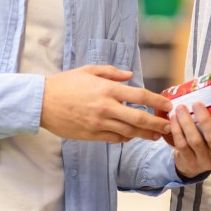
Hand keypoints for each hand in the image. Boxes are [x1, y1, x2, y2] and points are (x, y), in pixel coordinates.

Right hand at [41, 66, 171, 142]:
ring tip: (156, 135)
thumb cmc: (65, 84)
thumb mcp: (88, 71)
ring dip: (145, 134)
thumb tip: (130, 75)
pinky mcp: (92, 135)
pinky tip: (131, 136)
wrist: (42, 102)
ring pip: (129, 132)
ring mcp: (99, 123)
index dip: (158, 102)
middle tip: (168, 126)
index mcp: (107, 89)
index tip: (168, 106)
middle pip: (139, 119)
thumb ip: (111, 73)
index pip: (140, 96)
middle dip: (157, 124)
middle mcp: (106, 107)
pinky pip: (115, 139)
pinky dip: (125, 138)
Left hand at [170, 103, 210, 178]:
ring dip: (186, 122)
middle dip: (204, 119)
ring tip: (181, 108)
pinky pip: (182, 145)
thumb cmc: (210, 140)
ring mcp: (206, 161)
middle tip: (196, 103)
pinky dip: (177, 130)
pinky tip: (173, 120)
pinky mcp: (190, 162)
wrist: (195, 164)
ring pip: (195, 140)